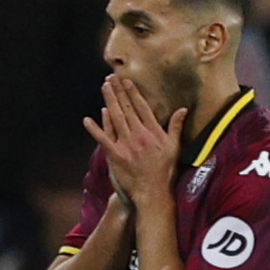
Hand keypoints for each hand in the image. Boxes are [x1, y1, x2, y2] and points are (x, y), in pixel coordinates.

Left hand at [85, 76, 185, 210]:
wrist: (153, 191)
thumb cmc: (165, 171)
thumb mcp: (175, 147)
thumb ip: (176, 127)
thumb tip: (183, 110)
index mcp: (153, 132)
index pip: (141, 107)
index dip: (133, 93)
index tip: (126, 81)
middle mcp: (138, 135)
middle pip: (126, 109)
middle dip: (118, 92)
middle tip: (110, 77)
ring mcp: (126, 144)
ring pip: (115, 118)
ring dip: (109, 101)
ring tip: (104, 87)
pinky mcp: (115, 155)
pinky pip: (103, 138)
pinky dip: (95, 129)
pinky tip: (87, 119)